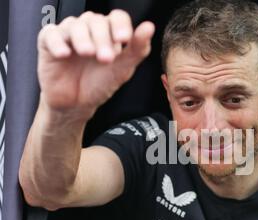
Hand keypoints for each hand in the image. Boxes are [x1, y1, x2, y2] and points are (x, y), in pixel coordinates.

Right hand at [37, 10, 154, 119]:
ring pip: (74, 25)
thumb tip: (149, 27)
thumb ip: (137, 49)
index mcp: (109, 33)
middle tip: (105, 58)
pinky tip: (64, 54)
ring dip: (82, 39)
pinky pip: (50, 34)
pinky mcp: (49, 42)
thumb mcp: (123, 69)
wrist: (77, 104)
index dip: (120, 25)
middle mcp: (89, 29)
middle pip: (96, 21)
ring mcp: (68, 34)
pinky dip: (58, 43)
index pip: (116, 17)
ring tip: (87, 53)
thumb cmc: (100, 84)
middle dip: (102, 39)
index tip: (124, 39)